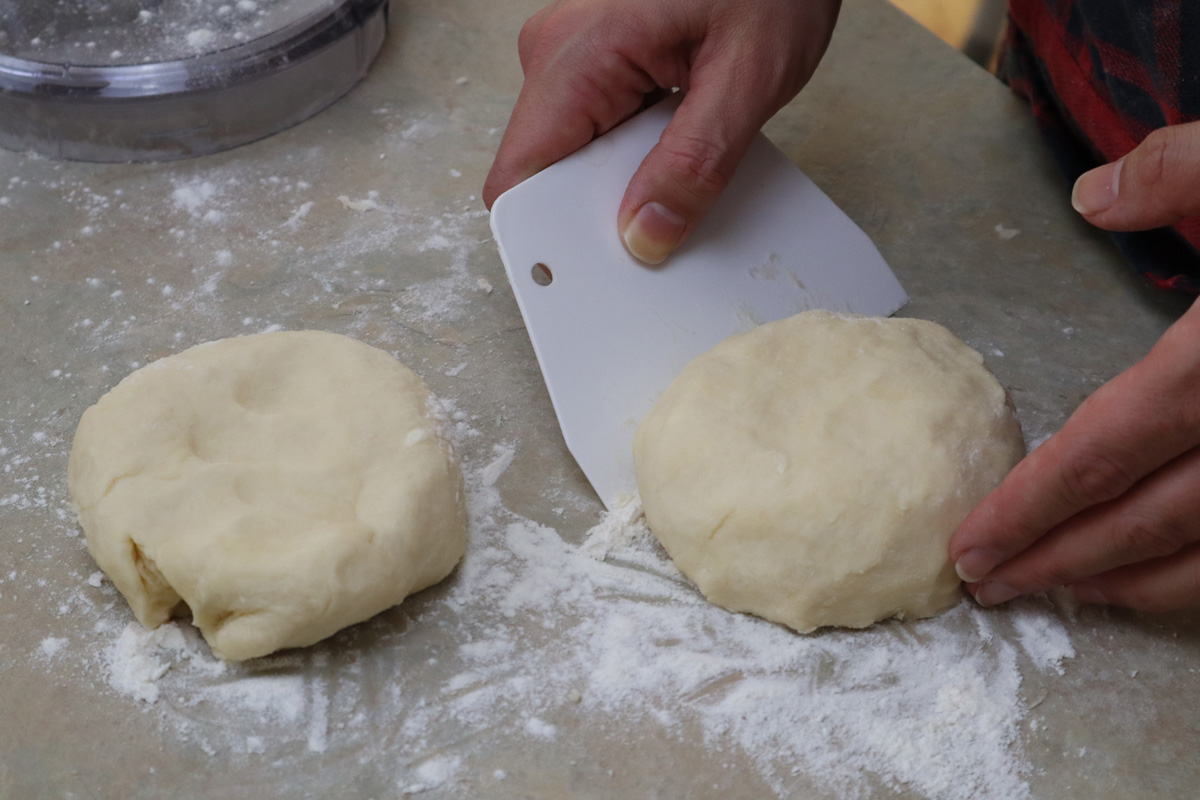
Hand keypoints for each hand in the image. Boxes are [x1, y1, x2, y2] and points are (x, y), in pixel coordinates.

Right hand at [483, 0, 841, 263]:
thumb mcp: (746, 76)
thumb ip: (695, 164)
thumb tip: (646, 235)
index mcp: (575, 58)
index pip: (518, 177)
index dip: (547, 236)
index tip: (590, 274)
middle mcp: (557, 56)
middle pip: (547, 173)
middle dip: (601, 211)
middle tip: (670, 218)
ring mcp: (575, 57)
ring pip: (575, 154)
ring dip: (625, 180)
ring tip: (689, 163)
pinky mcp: (600, 60)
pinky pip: (599, 129)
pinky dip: (636, 154)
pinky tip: (683, 145)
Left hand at [950, 120, 1199, 611]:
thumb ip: (1181, 172)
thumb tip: (1091, 197)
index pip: (1102, 453)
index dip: (1029, 507)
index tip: (971, 545)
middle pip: (1141, 524)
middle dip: (1056, 560)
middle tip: (986, 585)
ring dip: (1128, 583)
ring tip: (1063, 588)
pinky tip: (1169, 577)